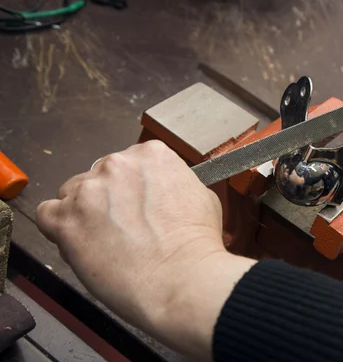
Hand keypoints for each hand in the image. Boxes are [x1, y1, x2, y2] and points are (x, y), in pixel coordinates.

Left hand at [35, 140, 255, 357]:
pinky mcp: (66, 220)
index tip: (135, 207)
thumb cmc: (197, 245)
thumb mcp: (203, 197)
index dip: (131, 190)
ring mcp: (88, 191)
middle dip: (106, 201)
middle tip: (123, 230)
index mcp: (151, 155)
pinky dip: (59, 229)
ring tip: (103, 243)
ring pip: (70, 195)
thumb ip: (175, 185)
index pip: (127, 164)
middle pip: (97, 177)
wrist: (182, 279)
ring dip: (82, 214)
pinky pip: (48, 215)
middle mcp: (116, 165)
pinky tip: (80, 245)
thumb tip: (166, 194)